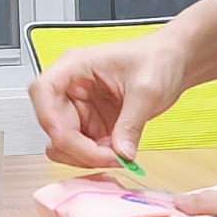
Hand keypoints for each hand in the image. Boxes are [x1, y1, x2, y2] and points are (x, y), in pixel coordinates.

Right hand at [29, 32, 188, 167]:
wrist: (173, 62)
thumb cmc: (157, 59)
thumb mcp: (146, 90)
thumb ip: (130, 124)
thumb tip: (120, 153)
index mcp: (74, 66)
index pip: (43, 92)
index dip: (50, 120)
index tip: (71, 143)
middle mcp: (70, 87)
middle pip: (53, 125)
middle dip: (79, 148)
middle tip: (110, 156)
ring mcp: (79, 107)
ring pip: (63, 143)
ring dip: (87, 156)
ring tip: (118, 154)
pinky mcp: (91, 123)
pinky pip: (83, 149)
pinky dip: (97, 157)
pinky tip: (119, 153)